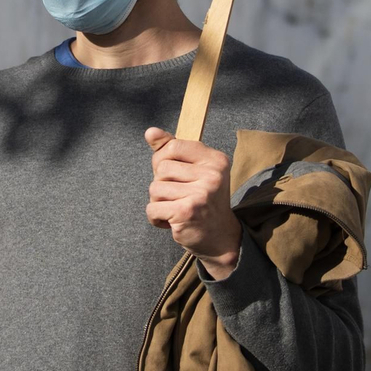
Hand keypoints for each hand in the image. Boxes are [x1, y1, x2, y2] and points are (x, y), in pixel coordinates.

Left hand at [144, 127, 241, 280]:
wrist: (221, 238)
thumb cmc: (203, 200)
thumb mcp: (194, 171)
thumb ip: (171, 149)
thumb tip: (150, 132)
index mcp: (215, 159)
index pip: (173, 146)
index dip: (163, 159)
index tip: (173, 174)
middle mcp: (212, 175)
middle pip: (161, 168)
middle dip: (161, 183)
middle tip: (178, 196)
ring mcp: (200, 194)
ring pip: (155, 189)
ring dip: (159, 202)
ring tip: (176, 208)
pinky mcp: (186, 212)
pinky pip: (152, 208)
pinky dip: (156, 217)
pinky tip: (172, 221)